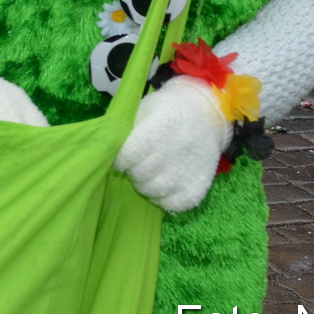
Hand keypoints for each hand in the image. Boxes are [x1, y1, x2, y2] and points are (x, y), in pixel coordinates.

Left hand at [114, 76, 233, 212]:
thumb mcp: (145, 108)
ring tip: (148, 173)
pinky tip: (162, 185)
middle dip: (131, 170)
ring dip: (144, 184)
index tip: (120, 156)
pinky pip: (170, 205)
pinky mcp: (198, 188)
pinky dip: (161, 198)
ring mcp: (190, 171)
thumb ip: (126, 127)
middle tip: (135, 163)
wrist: (206, 115)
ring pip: (152, 191)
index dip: (120, 158)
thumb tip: (107, 148)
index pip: (130, 153)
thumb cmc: (167, 110)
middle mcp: (178, 149)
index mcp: (163, 125)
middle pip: (140, 173)